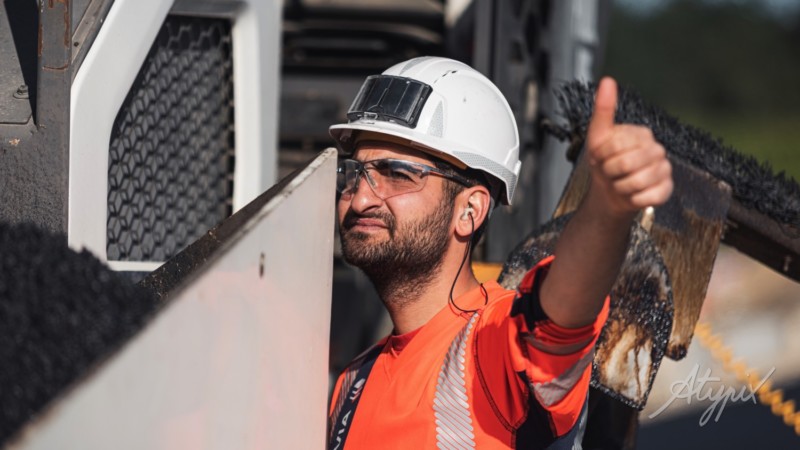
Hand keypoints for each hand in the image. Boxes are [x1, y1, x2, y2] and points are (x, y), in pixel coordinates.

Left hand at [585, 77, 672, 216]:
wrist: (609, 192)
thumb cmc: (604, 162)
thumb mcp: (598, 136)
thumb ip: (603, 109)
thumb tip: (607, 80)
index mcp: (642, 134)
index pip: (614, 145)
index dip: (600, 156)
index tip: (600, 158)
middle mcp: (657, 150)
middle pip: (626, 164)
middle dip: (610, 172)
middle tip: (609, 172)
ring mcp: (664, 170)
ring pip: (636, 182)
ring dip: (620, 187)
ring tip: (620, 183)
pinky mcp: (666, 190)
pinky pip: (648, 197)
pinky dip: (633, 199)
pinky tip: (632, 194)